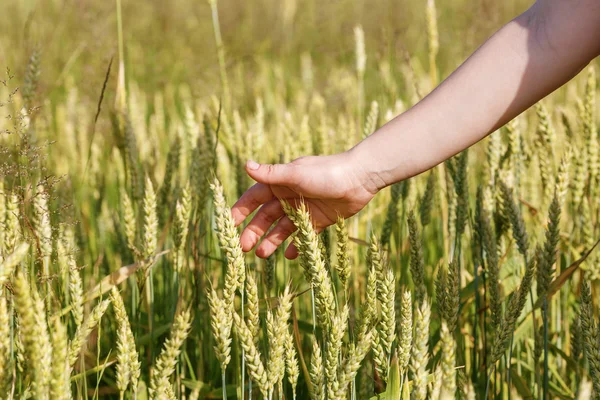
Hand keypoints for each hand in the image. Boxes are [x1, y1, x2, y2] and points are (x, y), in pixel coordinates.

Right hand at [231, 151, 378, 258]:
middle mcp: (289, 196)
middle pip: (265, 217)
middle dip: (253, 231)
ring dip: (271, 240)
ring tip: (262, 255)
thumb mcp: (296, 174)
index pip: (254, 198)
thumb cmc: (326, 172)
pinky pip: (303, 235)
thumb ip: (271, 173)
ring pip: (282, 228)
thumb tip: (246, 164)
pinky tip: (290, 255)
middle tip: (244, 248)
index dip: (241, 211)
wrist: (360, 178)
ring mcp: (303, 209)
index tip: (229, 225)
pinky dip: (296, 245)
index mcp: (280, 183)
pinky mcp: (318, 220)